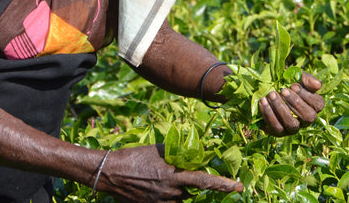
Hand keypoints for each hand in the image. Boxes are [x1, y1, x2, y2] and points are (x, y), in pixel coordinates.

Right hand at [95, 144, 242, 201]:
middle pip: (192, 192)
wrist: (110, 173)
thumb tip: (190, 152)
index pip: (205, 182)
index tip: (238, 187)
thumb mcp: (158, 150)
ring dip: (177, 192)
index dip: (223, 185)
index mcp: (174, 175)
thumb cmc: (134, 157)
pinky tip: (155, 187)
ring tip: (159, 179)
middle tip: (177, 176)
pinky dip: (167, 197)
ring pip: (180, 200)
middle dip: (190, 186)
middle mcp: (171, 192)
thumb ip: (177, 154)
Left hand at [259, 72, 324, 136]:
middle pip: (308, 117)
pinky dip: (268, 113)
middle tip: (283, 90)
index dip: (307, 95)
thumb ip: (308, 79)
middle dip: (295, 102)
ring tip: (271, 94)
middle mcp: (305, 121)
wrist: (266, 91)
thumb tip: (318, 85)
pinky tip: (263, 101)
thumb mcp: (298, 78)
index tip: (294, 85)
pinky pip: (275, 127)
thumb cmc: (287, 84)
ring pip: (291, 124)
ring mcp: (292, 129)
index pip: (318, 105)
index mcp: (313, 107)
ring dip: (281, 108)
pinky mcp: (278, 132)